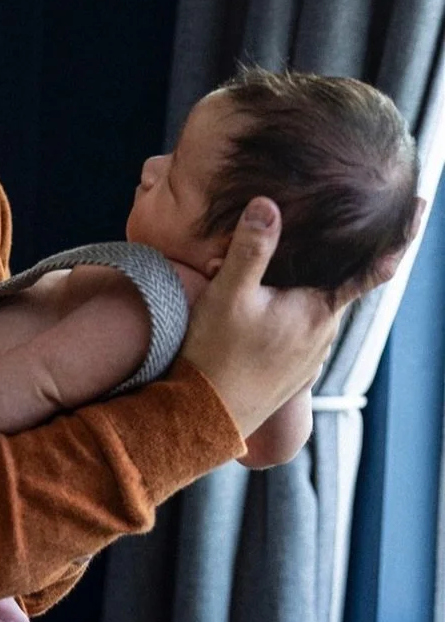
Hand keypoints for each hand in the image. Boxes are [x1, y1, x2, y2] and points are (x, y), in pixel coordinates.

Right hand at [182, 199, 382, 438]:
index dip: (398, 238)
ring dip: (296, 292)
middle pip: (331, 285)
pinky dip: (288, 316)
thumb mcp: (229, 294)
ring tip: (268, 279)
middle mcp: (323, 335)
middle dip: (316, 262)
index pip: (372, 270)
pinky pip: (298, 333)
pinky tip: (261, 314)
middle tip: (297, 236)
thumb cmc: (216, 354)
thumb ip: (251, 248)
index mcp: (318, 311)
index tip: (419, 207)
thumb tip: (268, 203)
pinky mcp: (292, 373)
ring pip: (312, 310)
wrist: (203, 418)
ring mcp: (309, 358)